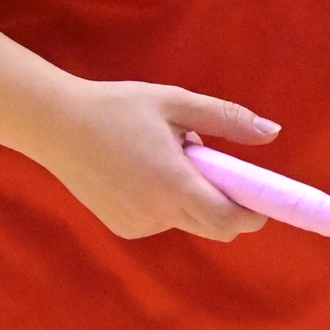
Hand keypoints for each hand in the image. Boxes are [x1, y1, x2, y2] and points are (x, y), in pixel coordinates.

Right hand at [30, 79, 278, 240]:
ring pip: (187, 221)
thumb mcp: (176, 102)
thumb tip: (273, 132)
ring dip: (194, 199)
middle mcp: (157, 214)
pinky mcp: (122, 227)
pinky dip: (168, 202)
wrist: (56, 125)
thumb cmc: (118, 107)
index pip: (228, 220)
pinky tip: (144, 171)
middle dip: (227, 205)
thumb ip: (226, 119)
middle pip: (213, 227)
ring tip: (168, 157)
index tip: (262, 196)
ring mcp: (137, 225)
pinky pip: (162, 220)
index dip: (253, 213)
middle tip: (218, 167)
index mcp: (173, 184)